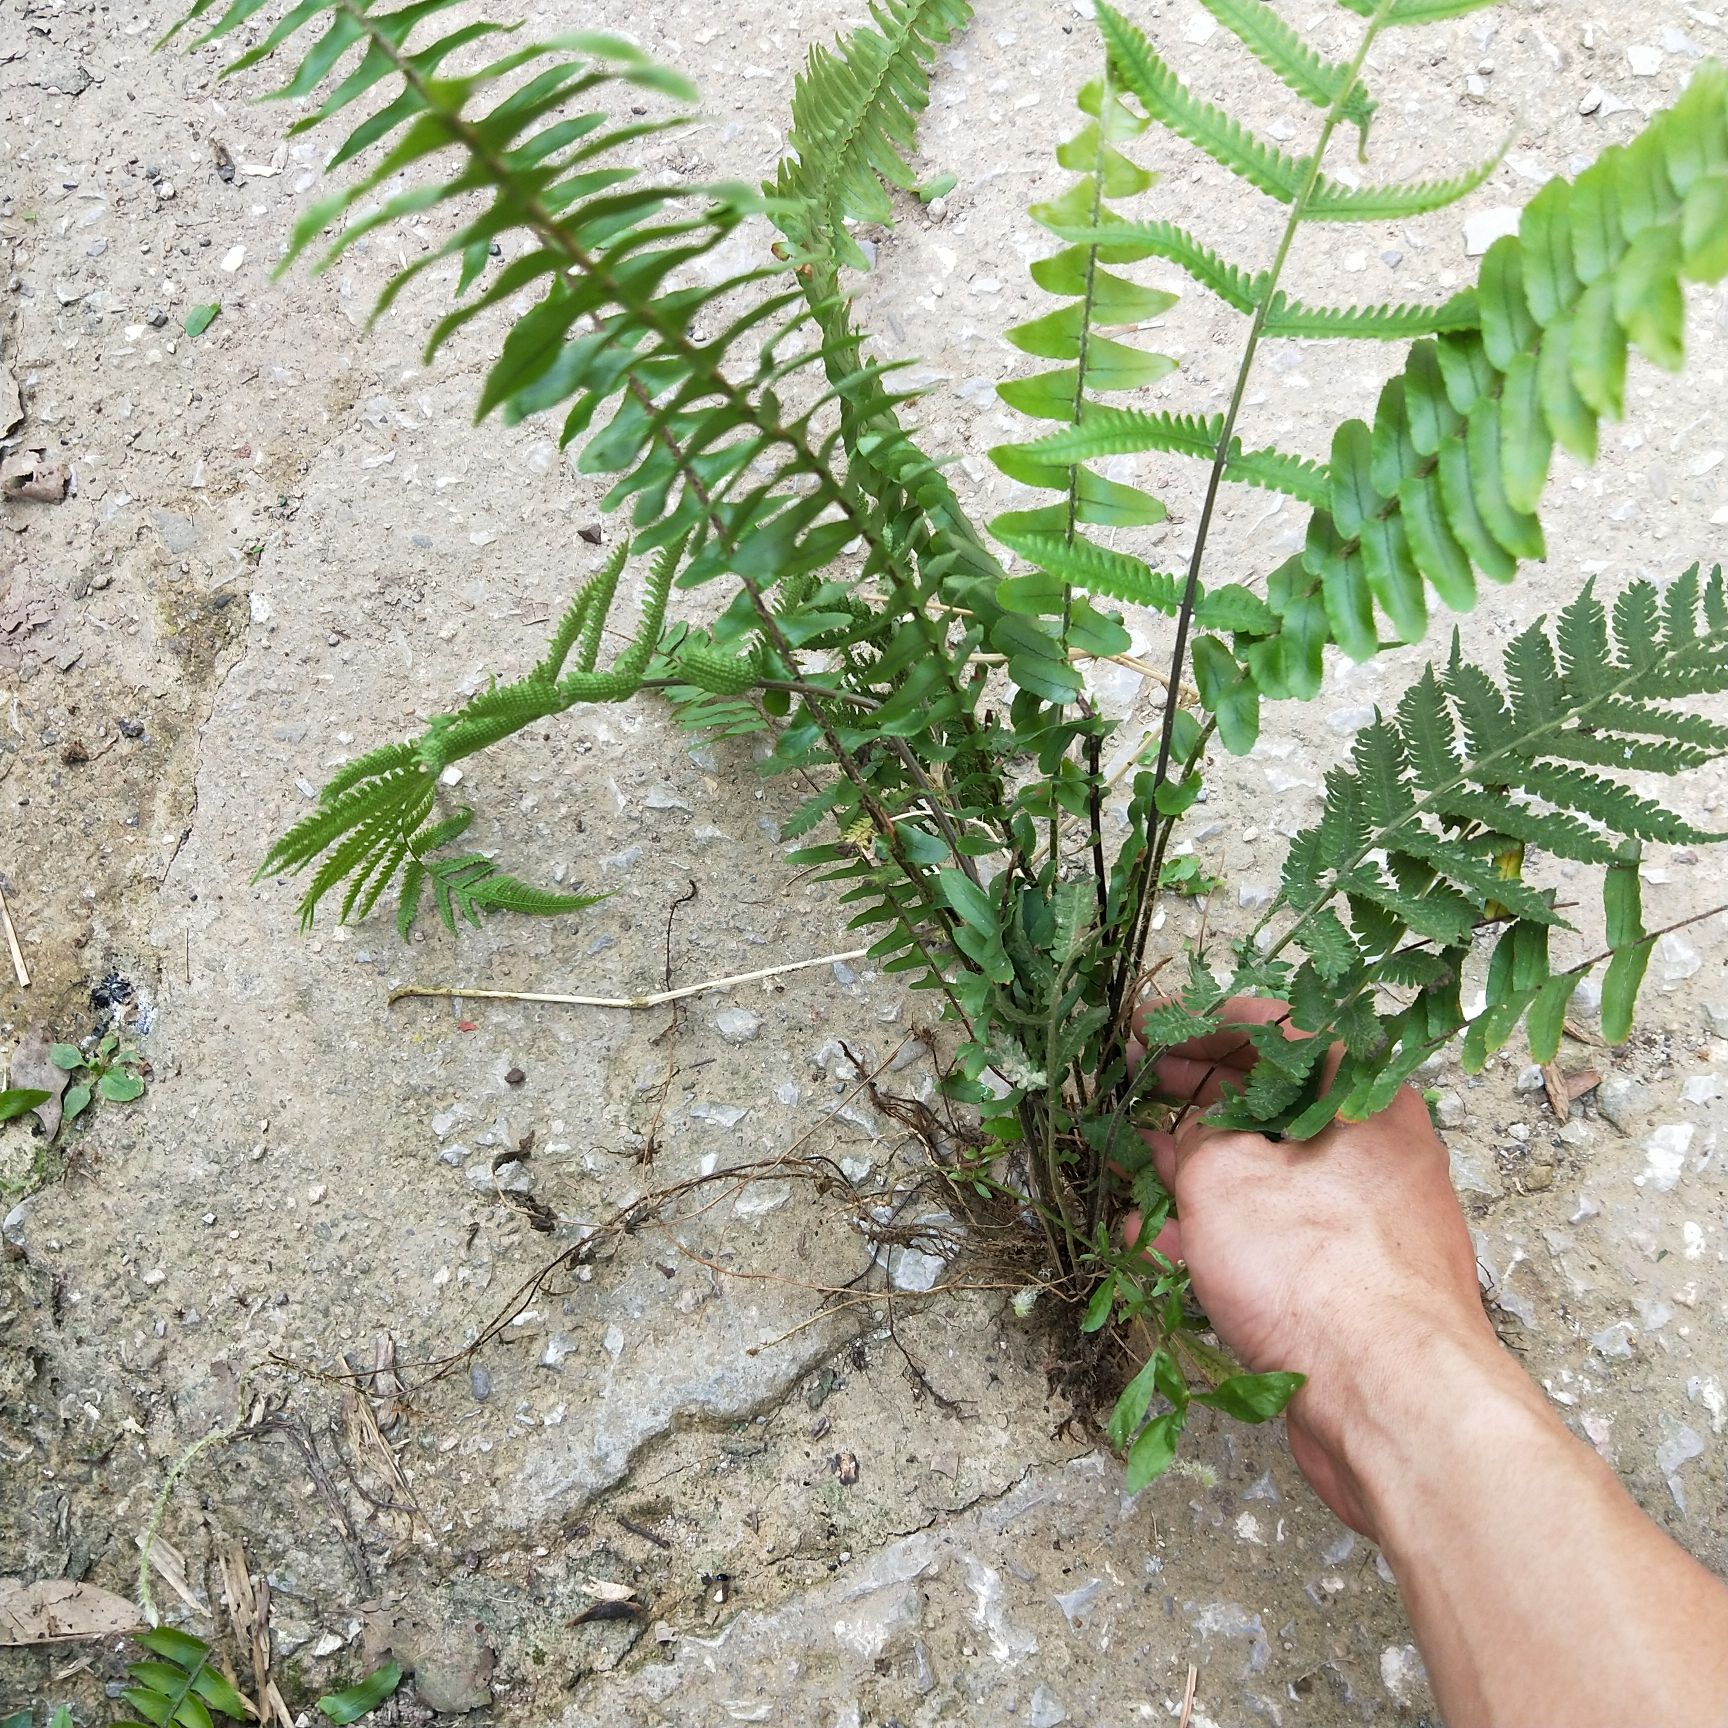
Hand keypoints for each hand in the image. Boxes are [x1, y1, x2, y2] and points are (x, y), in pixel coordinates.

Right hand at [1126, 997, 1493, 1533]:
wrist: (1393, 1402)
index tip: (1149, 1029)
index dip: (1204, 1024)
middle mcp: (1378, 1146)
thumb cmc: (1316, 1272)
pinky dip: (1225, 1231)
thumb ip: (1194, 1137)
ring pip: (1273, 1172)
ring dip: (1199, 1171)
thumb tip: (1185, 1131)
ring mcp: (1371, 1215)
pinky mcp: (1357, 1279)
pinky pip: (1282, 1232)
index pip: (1280, 1028)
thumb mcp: (1223, 1177)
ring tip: (1136, 1173)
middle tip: (1140, 1087)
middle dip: (1197, 1097)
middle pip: (1276, 1099)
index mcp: (1364, 1095)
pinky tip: (1161, 1247)